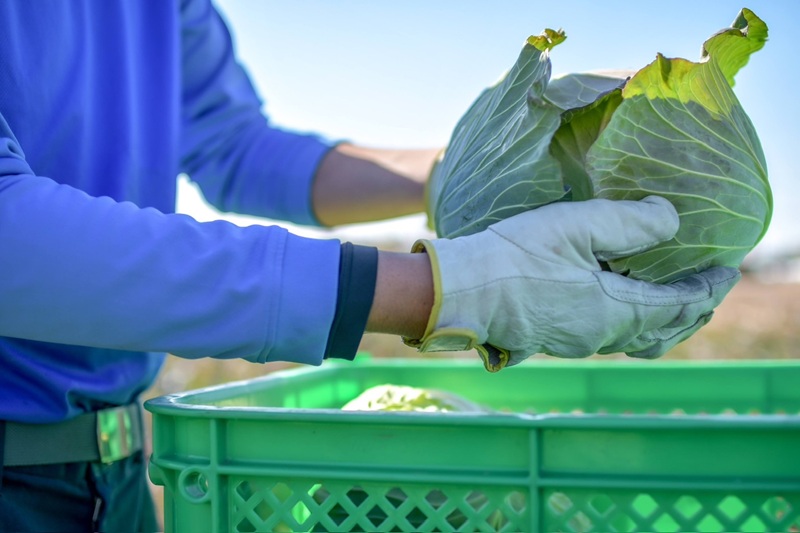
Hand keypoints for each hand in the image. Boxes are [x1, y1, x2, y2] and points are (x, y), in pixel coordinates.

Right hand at [403, 196, 739, 370]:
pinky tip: (622, 303)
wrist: (460, 291)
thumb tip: (671, 220)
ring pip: (638, 339)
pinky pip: (611, 337)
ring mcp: (576, 342)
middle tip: (709, 290)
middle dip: (692, 311)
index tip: (728, 271)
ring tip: (673, 302)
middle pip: (664, 331)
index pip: (680, 304)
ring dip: (664, 321)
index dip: (708, 288)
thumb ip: (632, 222)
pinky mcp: (554, 339)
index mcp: (615, 310)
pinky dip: (635, 322)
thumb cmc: (516, 255)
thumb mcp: (578, 225)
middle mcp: (602, 335)